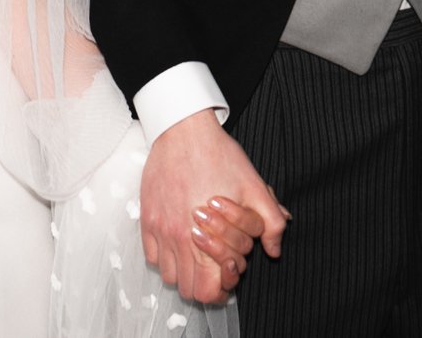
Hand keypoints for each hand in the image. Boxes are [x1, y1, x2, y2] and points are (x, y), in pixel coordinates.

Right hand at [139, 113, 285, 305]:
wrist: (184, 130)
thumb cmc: (219, 156)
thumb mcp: (255, 187)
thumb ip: (271, 223)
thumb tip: (274, 250)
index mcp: (207, 237)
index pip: (208, 291)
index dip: (223, 288)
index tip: (229, 272)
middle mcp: (179, 238)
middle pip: (188, 289)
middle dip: (205, 282)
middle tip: (216, 264)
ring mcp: (160, 230)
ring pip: (169, 276)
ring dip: (185, 270)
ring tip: (199, 252)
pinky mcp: (147, 219)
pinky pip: (153, 256)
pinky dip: (166, 256)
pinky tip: (181, 239)